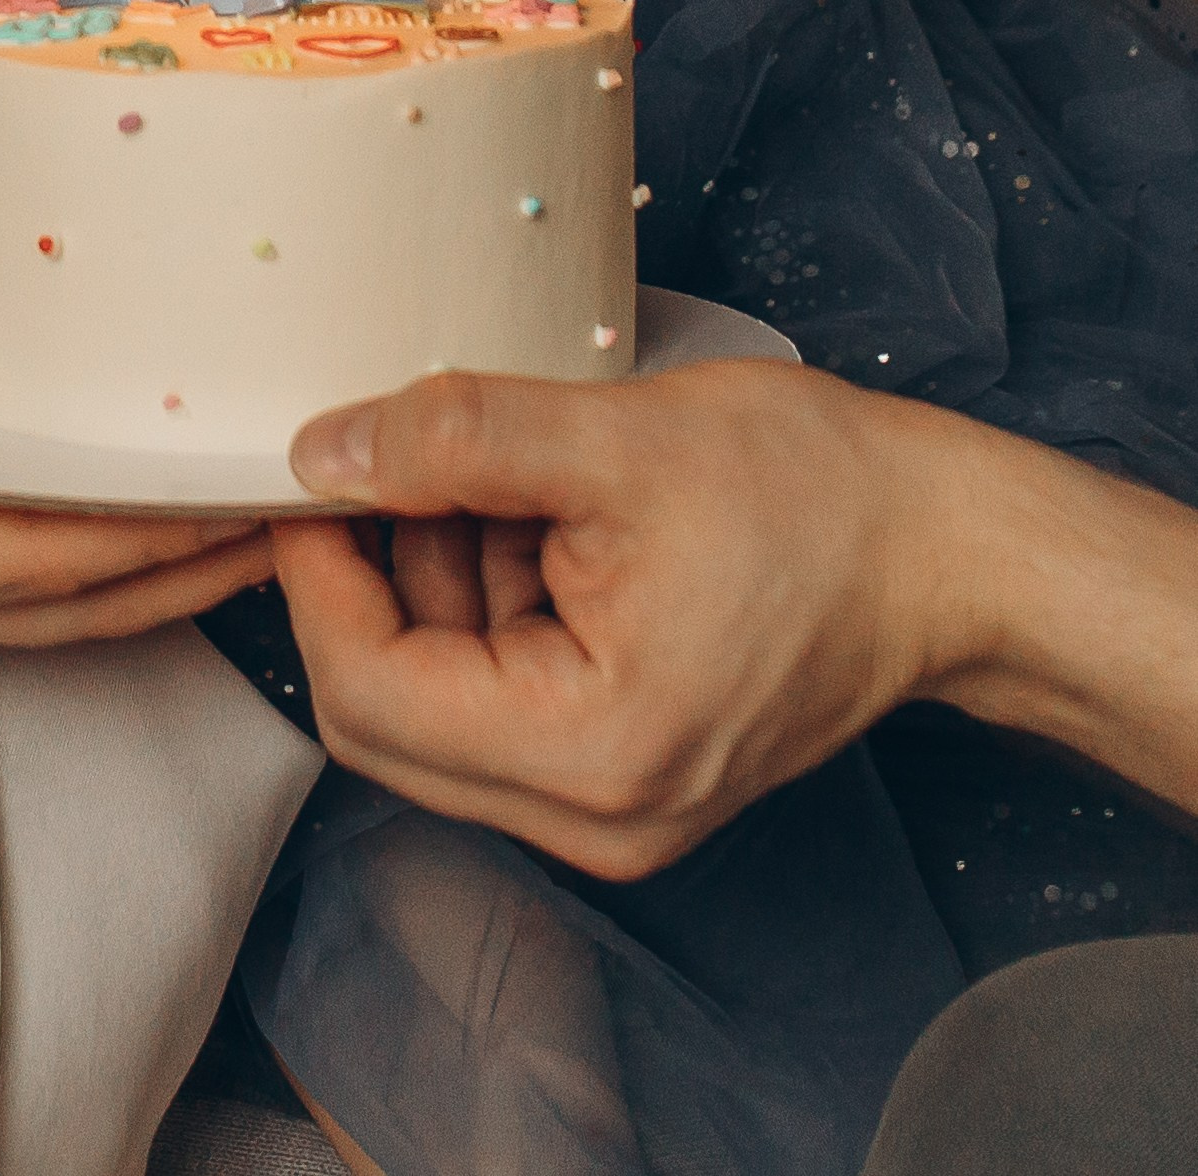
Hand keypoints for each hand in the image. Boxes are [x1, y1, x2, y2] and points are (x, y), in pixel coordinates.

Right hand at [0, 299, 271, 646]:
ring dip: (174, 567)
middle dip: (205, 566)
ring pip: (68, 593)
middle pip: (86, 597)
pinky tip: (152, 501)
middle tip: (320, 514)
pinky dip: (111, 547)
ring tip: (275, 518)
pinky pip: (29, 562)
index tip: (259, 505)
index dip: (159, 538)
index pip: (49, 560)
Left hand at [271, 358, 960, 877]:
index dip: (316, 575)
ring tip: (501, 472)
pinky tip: (536, 512)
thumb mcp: (619, 440)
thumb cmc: (817, 496)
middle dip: (375, 574)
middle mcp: (594, 816)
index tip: (312, 472)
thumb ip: (457, 442)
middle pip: (390, 711)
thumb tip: (322, 453)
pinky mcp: (626, 765)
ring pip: (441, 694)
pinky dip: (489, 596)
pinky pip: (500, 691)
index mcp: (590, 756)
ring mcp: (612, 803)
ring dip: (436, 575)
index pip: (369, 692)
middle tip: (390, 457)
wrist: (944, 550)